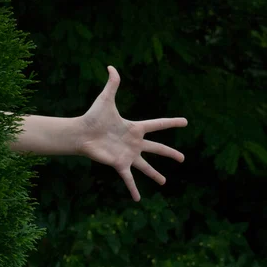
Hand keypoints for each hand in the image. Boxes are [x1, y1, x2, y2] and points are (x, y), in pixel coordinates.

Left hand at [77, 66, 187, 200]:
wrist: (81, 133)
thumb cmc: (93, 117)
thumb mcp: (105, 99)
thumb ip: (112, 84)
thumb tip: (111, 66)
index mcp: (134, 128)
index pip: (158, 124)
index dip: (171, 123)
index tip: (185, 122)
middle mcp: (134, 143)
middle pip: (157, 148)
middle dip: (170, 154)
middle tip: (182, 159)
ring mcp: (128, 155)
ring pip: (146, 167)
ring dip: (155, 175)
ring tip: (164, 183)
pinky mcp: (119, 164)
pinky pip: (128, 179)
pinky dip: (133, 189)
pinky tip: (137, 199)